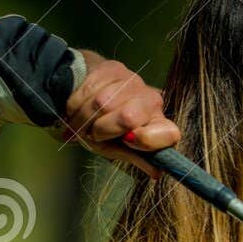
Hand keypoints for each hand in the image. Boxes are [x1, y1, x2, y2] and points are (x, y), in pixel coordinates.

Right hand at [62, 51, 180, 176]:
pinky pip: (88, 89)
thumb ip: (136, 158)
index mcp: (159, 125)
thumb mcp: (118, 148)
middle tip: (93, 134)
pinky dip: (75, 104)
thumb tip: (157, 173)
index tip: (127, 141)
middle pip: (127, 117)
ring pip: (102, 102)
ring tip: (81, 124)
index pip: (167, 133)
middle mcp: (152, 101)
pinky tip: (76, 109)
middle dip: (101, 130)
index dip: (146, 140)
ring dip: (83, 118)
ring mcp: (134, 82)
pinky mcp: (114, 68)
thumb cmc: (106, 129)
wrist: (91, 97)